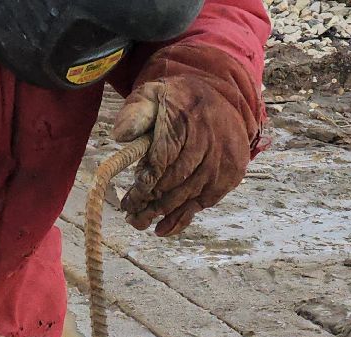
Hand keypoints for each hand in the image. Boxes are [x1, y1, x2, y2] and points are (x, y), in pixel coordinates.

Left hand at [110, 42, 261, 237]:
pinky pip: (203, 204)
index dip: (145, 182)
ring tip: (139, 223)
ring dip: (162, 214)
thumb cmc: (180, 102)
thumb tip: (120, 136)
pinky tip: (162, 229)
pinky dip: (182, 218)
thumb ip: (136, 112)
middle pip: (175, 182)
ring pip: (187, 196)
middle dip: (150, 203)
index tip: (129, 198)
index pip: (163, 159)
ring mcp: (221, 163)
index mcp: (187, 121)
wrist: (222, 101)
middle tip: (130, 215)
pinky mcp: (229, 177)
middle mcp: (208, 143)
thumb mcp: (154, 94)